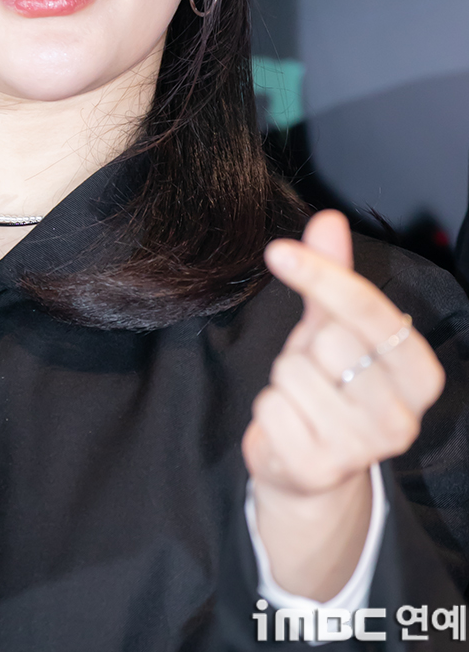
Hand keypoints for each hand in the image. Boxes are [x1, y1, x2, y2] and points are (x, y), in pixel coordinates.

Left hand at [241, 209, 444, 597]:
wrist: (306, 467)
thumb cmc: (327, 386)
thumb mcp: (332, 327)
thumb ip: (334, 277)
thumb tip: (329, 219)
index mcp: (419, 374)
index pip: (370, 311)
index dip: (322, 275)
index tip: (278, 251)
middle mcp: (402, 417)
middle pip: (329, 341)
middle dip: (306, 347)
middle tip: (316, 370)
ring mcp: (363, 449)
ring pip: (294, 373)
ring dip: (284, 379)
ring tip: (303, 399)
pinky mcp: (319, 469)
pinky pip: (271, 407)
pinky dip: (269, 409)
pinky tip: (289, 424)